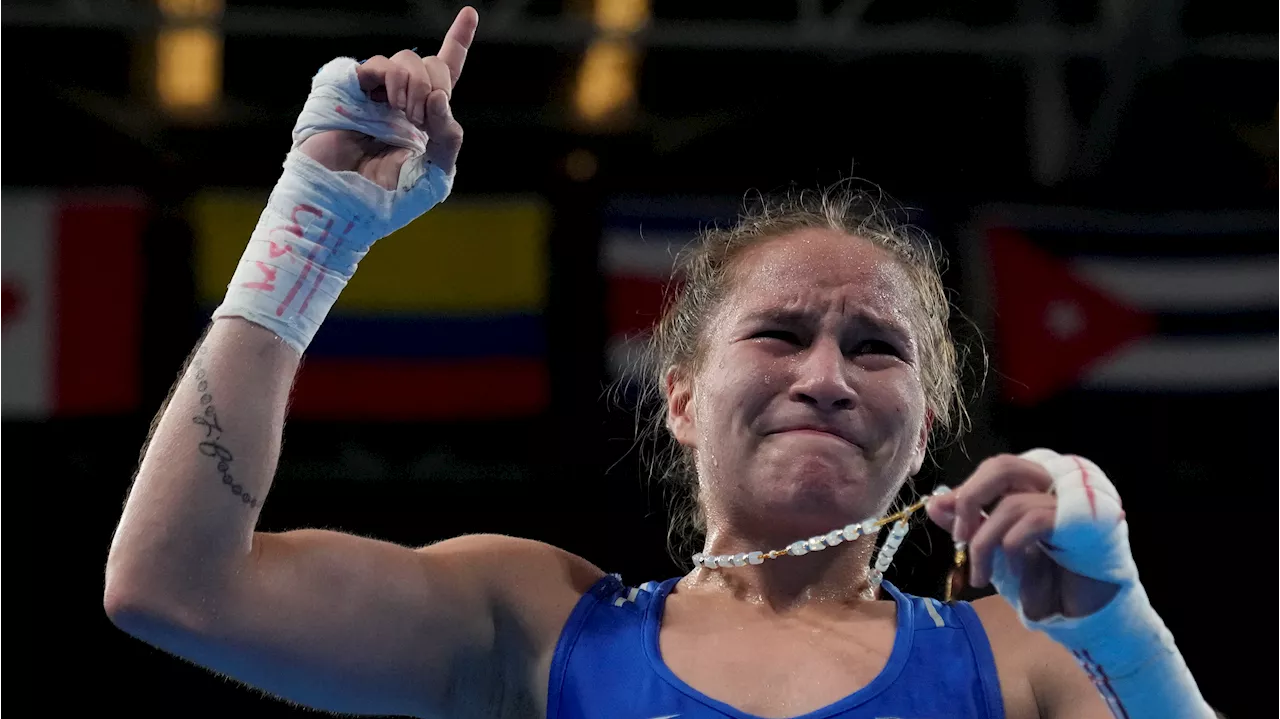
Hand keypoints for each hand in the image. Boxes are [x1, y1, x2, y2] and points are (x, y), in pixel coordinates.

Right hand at [298, 6, 477, 187]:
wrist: (344, 203)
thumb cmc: (387, 199)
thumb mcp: (434, 175)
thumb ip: (448, 138)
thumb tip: (440, 96)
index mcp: (425, 120)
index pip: (446, 75)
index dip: (457, 42)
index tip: (469, 13)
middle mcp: (402, 102)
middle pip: (431, 64)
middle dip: (435, 84)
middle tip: (420, 117)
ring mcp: (375, 95)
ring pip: (407, 59)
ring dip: (414, 84)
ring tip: (402, 113)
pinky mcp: (350, 90)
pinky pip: (376, 65)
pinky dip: (388, 79)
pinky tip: (384, 103)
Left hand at [926, 452, 1121, 619]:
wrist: (1087, 613)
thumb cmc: (1045, 580)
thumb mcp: (997, 550)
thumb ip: (970, 524)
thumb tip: (935, 503)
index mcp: (1037, 486)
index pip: (996, 468)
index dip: (967, 491)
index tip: (952, 525)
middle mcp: (1057, 485)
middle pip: (1003, 467)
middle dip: (970, 500)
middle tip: (959, 539)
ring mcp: (1073, 501)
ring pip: (1011, 504)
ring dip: (985, 544)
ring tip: (980, 576)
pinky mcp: (1084, 523)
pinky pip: (1033, 521)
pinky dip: (1012, 547)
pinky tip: (1011, 573)